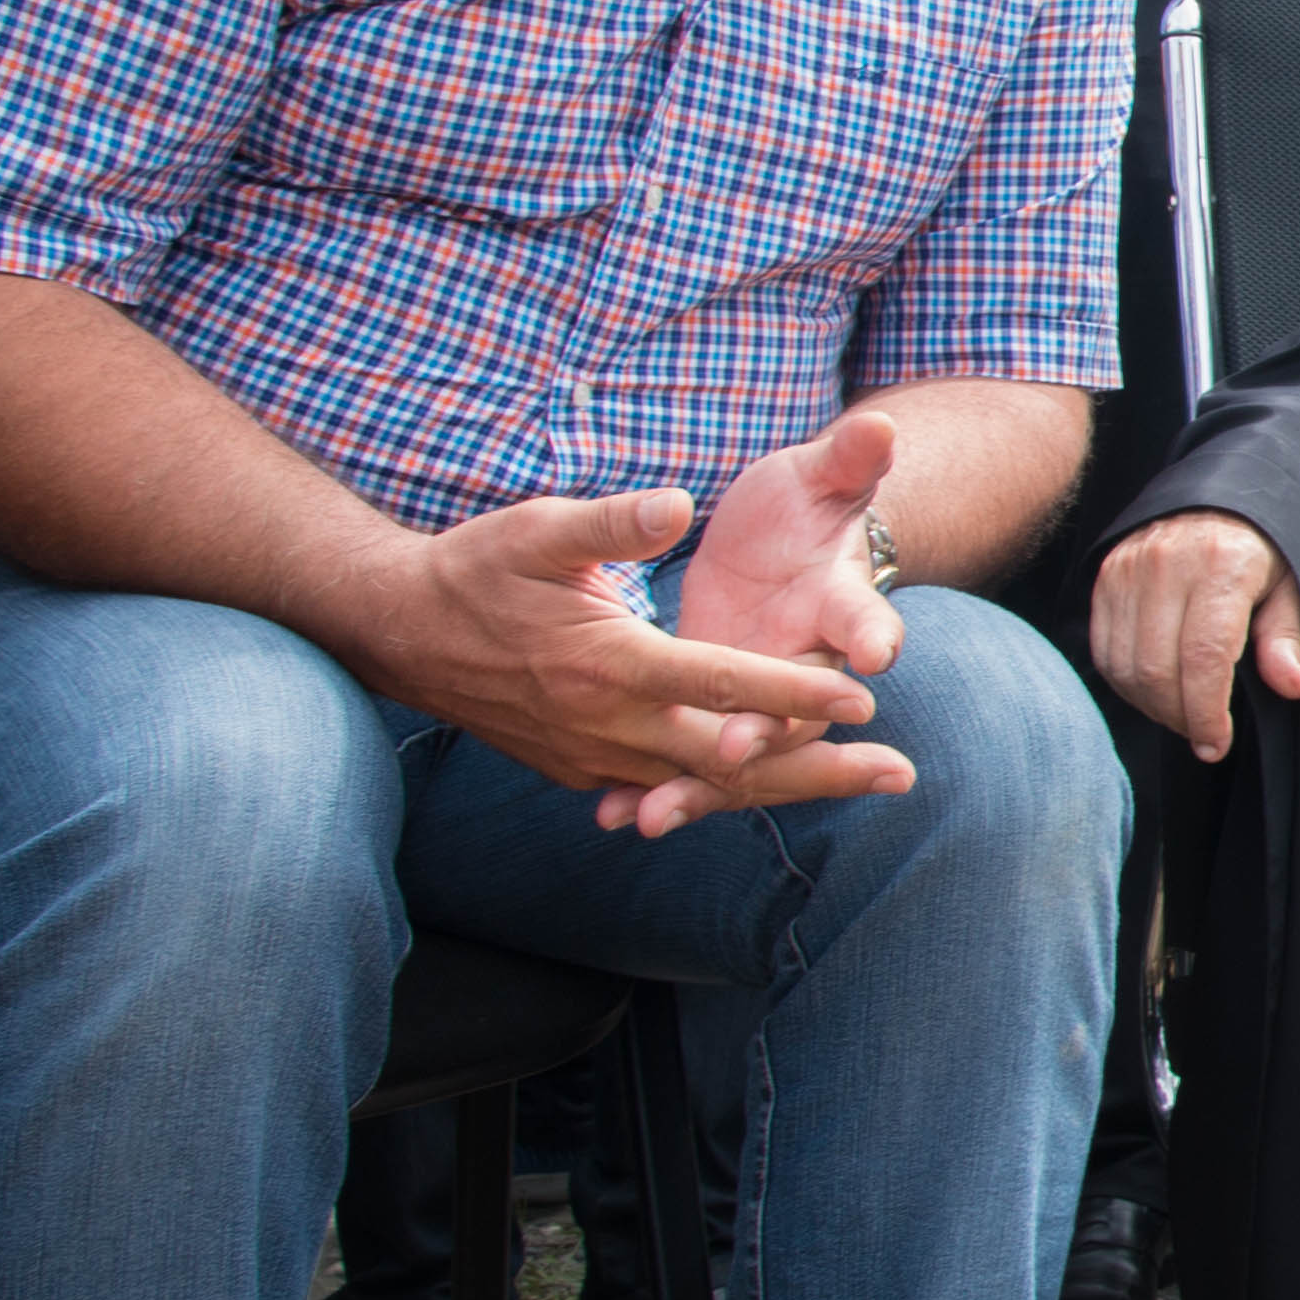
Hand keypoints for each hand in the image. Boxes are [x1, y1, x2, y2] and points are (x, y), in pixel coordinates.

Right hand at [336, 486, 897, 838]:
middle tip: (900, 774)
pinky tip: (780, 790)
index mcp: (610, 664)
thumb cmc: (474, 568)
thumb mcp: (537, 529)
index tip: (865, 696)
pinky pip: (666, 790)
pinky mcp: (582, 769)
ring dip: (788, 788)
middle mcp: (609, 724)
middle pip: (733, 759)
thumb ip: (611, 522)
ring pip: (707, 786)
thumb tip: (677, 504)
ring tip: (865, 784)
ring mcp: (595, 757)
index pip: (722, 682)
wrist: (399, 631)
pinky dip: (726, 795)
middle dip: (819, 768)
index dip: (795, 689)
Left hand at [600, 407, 903, 831]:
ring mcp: (768, 699)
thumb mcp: (823, 476)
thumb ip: (848, 459)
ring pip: (743, 755)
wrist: (798, 553)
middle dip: (766, 739)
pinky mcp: (723, 713)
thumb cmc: (810, 505)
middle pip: (799, 715)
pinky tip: (614, 816)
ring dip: (701, 789)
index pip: (866, 621)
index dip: (873, 637)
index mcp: (841, 604)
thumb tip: (879, 427)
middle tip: (730, 754)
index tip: (875, 656)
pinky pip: (695, 760)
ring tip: (652, 816)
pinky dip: (660, 789)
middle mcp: (812, 664)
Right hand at [1094, 509, 1299, 760]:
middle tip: (1204, 735)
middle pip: (1157, 668)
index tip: (1217, 745)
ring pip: (1125, 665)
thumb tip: (1297, 687)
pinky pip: (1104, 650)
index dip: (1207, 713)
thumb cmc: (1266, 552)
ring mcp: (1130, 567)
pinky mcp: (1106, 575)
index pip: (1203, 657)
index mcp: (1222, 565)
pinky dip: (1126, 684)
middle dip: (1180, 717)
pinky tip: (1156, 691)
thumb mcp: (1293, 589)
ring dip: (1151, 706)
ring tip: (1183, 714)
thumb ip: (1286, 640)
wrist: (1224, 494)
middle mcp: (1169, 562)